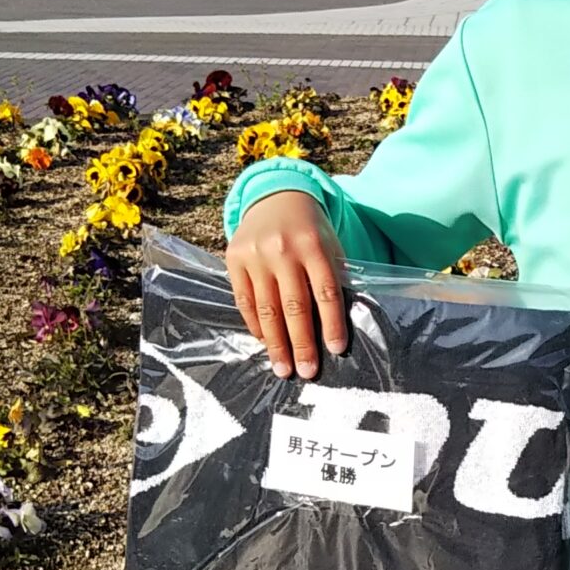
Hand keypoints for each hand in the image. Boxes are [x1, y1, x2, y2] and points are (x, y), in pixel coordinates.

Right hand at [224, 190, 349, 380]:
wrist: (276, 198)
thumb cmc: (310, 230)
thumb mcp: (329, 246)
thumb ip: (331, 278)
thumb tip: (334, 327)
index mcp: (314, 246)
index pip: (326, 292)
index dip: (331, 323)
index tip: (335, 350)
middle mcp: (284, 251)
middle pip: (294, 307)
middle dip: (302, 344)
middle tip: (307, 372)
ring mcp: (256, 255)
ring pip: (267, 308)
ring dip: (276, 344)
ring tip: (283, 368)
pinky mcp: (234, 259)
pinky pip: (245, 301)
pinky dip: (255, 325)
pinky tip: (265, 343)